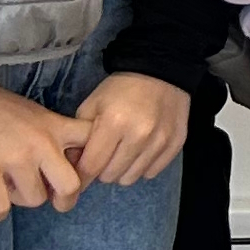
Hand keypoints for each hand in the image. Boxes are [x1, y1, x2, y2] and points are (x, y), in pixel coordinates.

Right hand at [0, 83, 89, 220]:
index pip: (92, 143)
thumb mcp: (35, 113)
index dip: (91, 162)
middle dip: (65, 199)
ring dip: (25, 200)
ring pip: (35, 200)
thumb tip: (63, 164)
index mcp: (54, 127)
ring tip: (12, 189)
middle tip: (55, 198)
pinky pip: (1, 208)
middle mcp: (40, 145)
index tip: (78, 170)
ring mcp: (14, 161)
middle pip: (71, 186)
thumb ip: (52, 134)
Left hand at [72, 70, 190, 184]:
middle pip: (111, 176)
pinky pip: (151, 172)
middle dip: (102, 170)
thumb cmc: (120, 89)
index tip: (79, 176)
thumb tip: (74, 166)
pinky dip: (142, 166)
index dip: (82, 176)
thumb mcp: (92, 106)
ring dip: (122, 170)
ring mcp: (160, 141)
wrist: (161, 71)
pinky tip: (140, 151)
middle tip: (104, 156)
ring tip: (122, 154)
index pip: (91, 166)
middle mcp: (139, 136)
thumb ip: (80, 138)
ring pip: (131, 178)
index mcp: (113, 123)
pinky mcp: (175, 144)